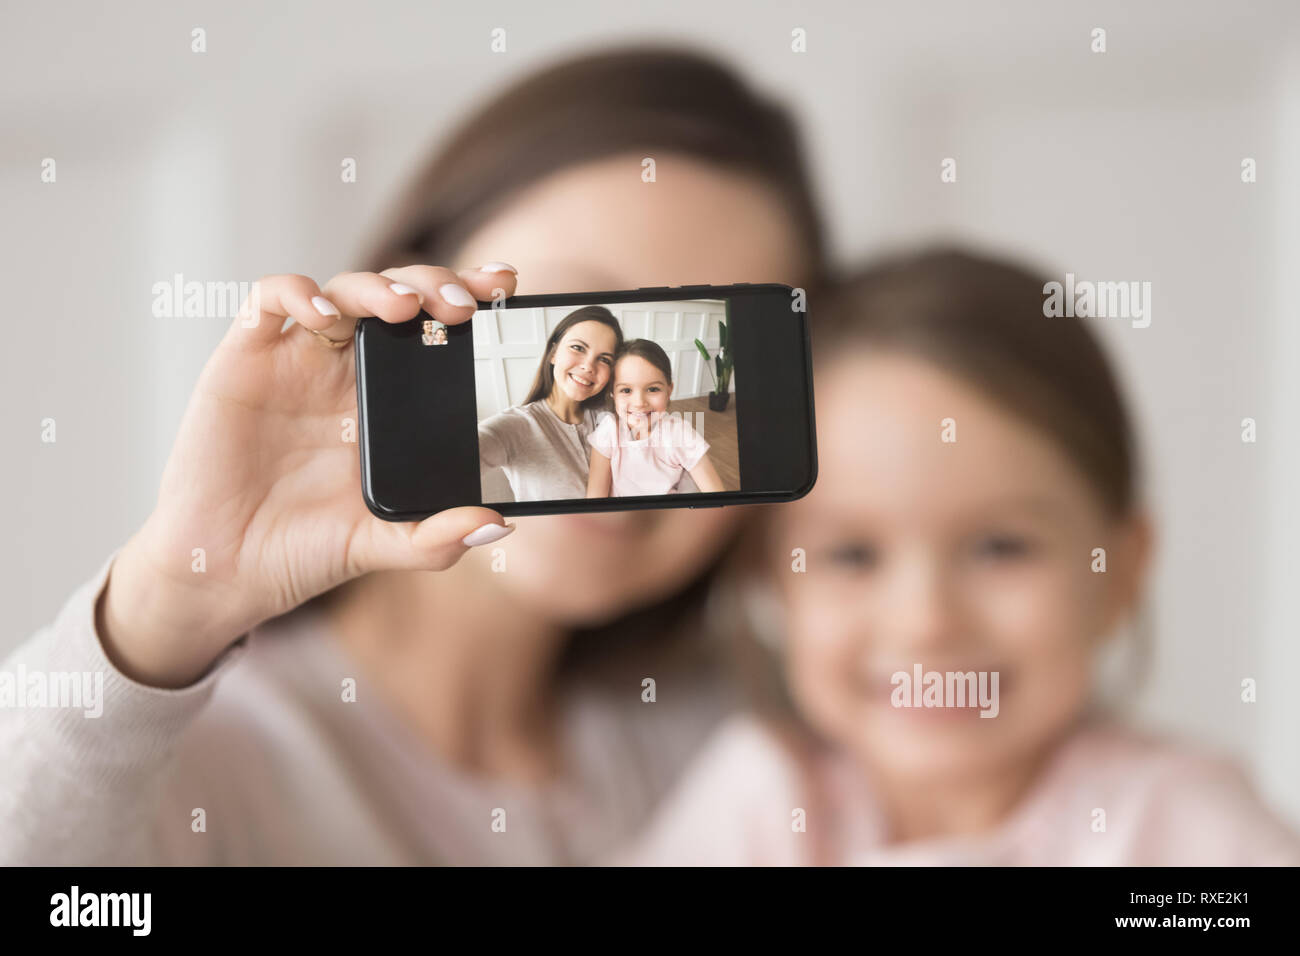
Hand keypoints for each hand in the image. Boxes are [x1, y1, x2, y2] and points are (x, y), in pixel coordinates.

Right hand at [98, 264, 518, 687]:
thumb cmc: (303, 549)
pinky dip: (298, 293)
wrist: (228, 570)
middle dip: (435, 284)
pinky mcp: (245, 358)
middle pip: (397, 295)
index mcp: (388, 400)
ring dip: (378, 286)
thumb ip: (436, 538)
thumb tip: (497, 525)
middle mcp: (347, 370)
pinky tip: (325, 317)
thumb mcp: (381, 546)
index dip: (468, 296)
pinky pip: (268, 299)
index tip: (505, 287)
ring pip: (343, 289)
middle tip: (463, 306)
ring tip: (405, 309)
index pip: (435, 330)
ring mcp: (297, 359)